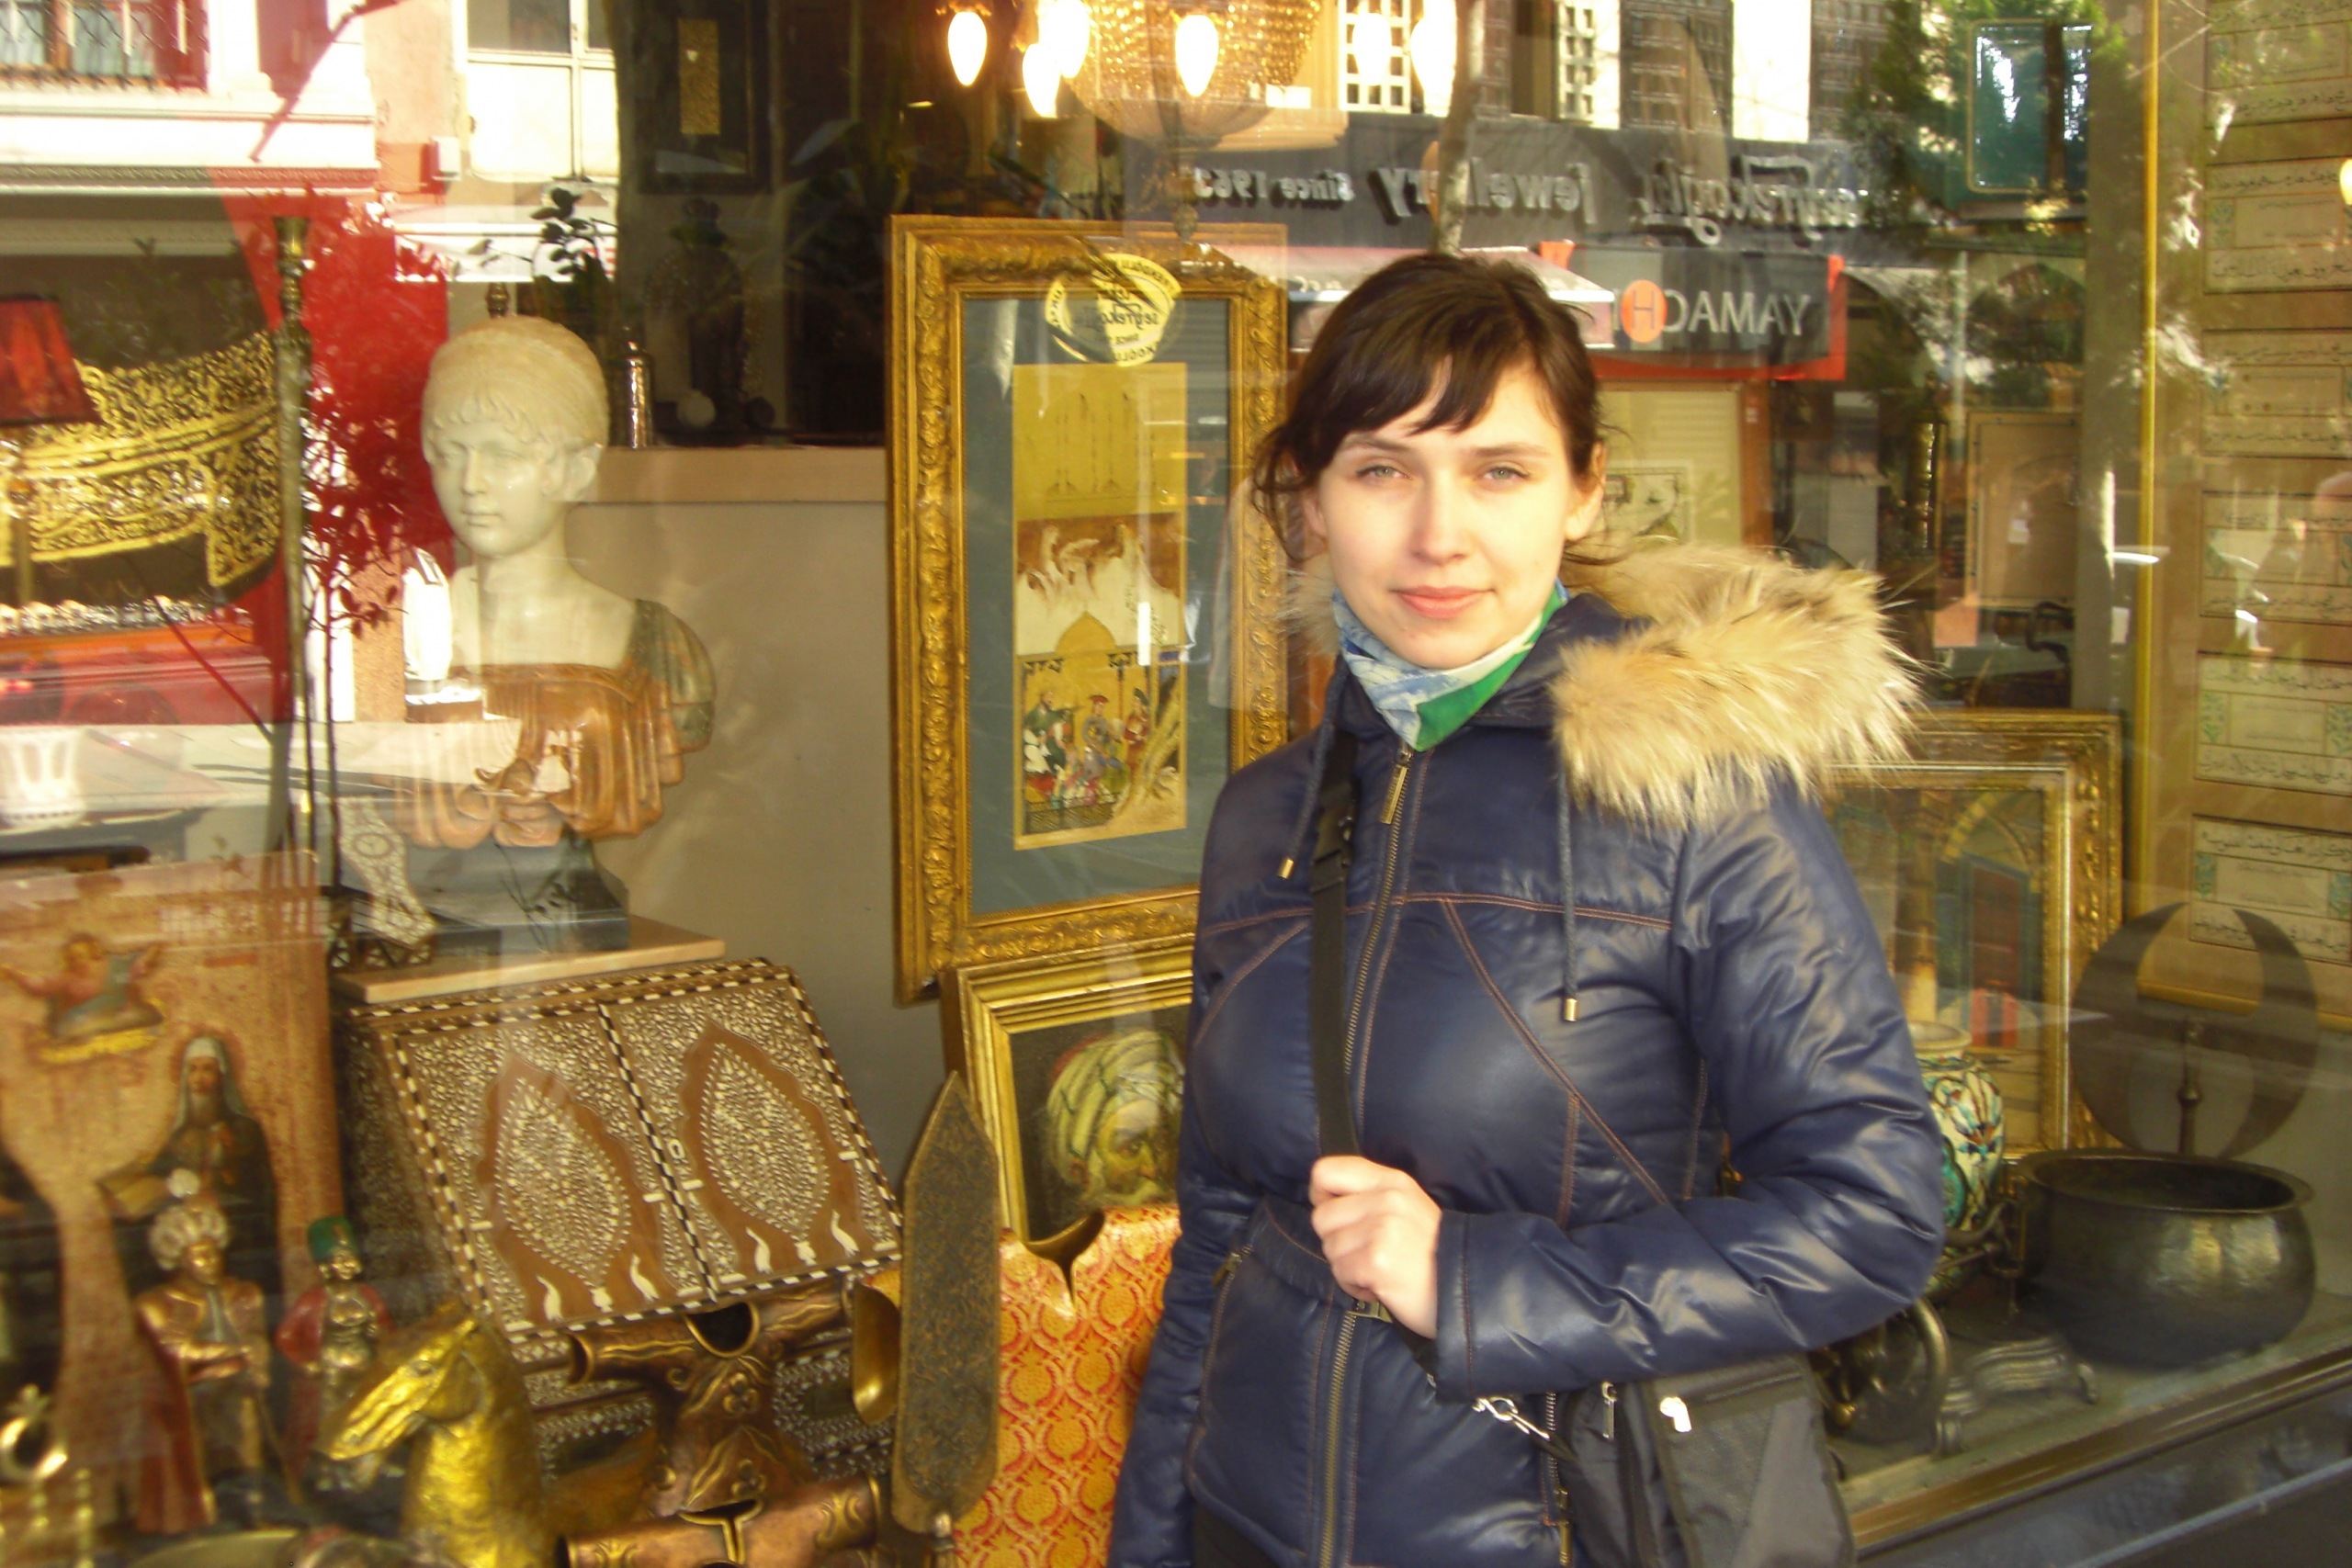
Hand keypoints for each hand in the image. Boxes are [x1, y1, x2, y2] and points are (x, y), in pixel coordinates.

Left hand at [1309, 1155, 1439, 1337]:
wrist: (1468, 1289)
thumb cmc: (1431, 1253)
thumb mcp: (1405, 1207)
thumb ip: (1369, 1196)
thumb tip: (1322, 1199)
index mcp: (1391, 1181)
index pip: (1325, 1171)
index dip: (1321, 1197)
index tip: (1338, 1217)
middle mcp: (1386, 1199)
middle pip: (1321, 1217)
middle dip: (1337, 1241)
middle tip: (1368, 1253)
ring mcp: (1382, 1229)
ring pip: (1330, 1248)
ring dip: (1348, 1267)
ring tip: (1380, 1270)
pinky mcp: (1377, 1261)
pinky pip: (1341, 1273)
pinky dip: (1356, 1286)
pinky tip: (1382, 1286)